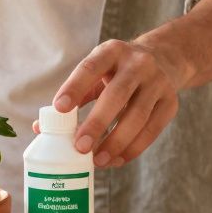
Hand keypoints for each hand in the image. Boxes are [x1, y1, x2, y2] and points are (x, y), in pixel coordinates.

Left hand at [37, 40, 188, 167]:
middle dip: (98, 122)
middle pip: (118, 94)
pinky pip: (152, 130)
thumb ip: (73, 95)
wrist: (165, 58)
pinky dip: (134, 148)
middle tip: (80, 147)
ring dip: (116, 141)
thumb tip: (41, 127)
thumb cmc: (117, 71)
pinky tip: (116, 160)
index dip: (74, 88)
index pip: (90, 68)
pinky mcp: (171, 103)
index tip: (59, 109)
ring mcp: (158, 82)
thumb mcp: (97, 71)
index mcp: (112, 51)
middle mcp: (138, 63)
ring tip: (97, 161)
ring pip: (138, 115)